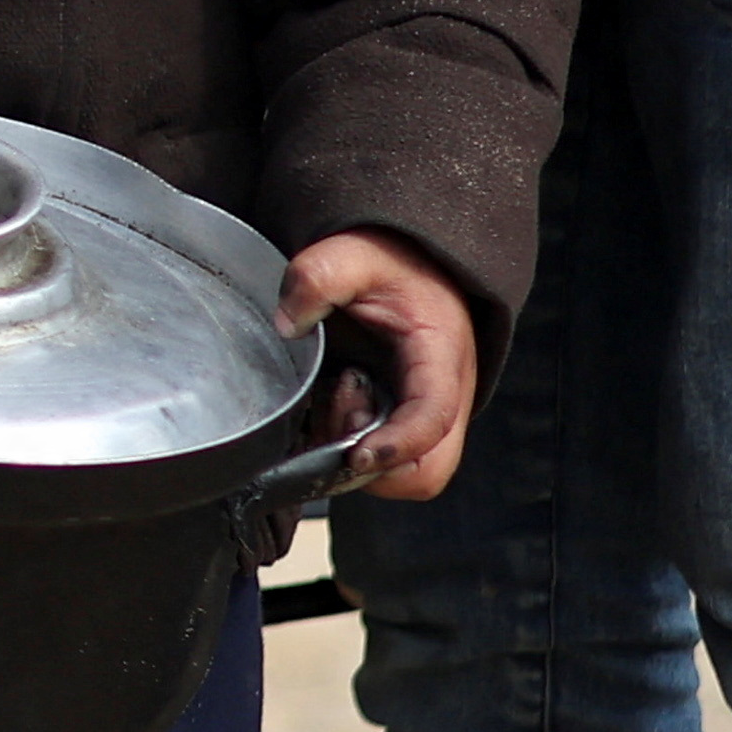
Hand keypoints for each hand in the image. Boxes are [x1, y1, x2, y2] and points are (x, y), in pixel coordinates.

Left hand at [280, 229, 478, 501]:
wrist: (410, 258)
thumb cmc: (391, 261)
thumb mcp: (354, 255)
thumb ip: (318, 276)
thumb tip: (286, 323)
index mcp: (441, 356)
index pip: (433, 418)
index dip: (396, 446)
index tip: (356, 455)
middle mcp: (445, 396)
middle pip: (429, 470)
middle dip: (376, 467)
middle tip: (340, 416)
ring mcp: (426, 415)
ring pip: (404, 476)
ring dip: (357, 459)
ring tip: (335, 399)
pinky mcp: (405, 423)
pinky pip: (385, 467)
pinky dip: (349, 453)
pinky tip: (330, 407)